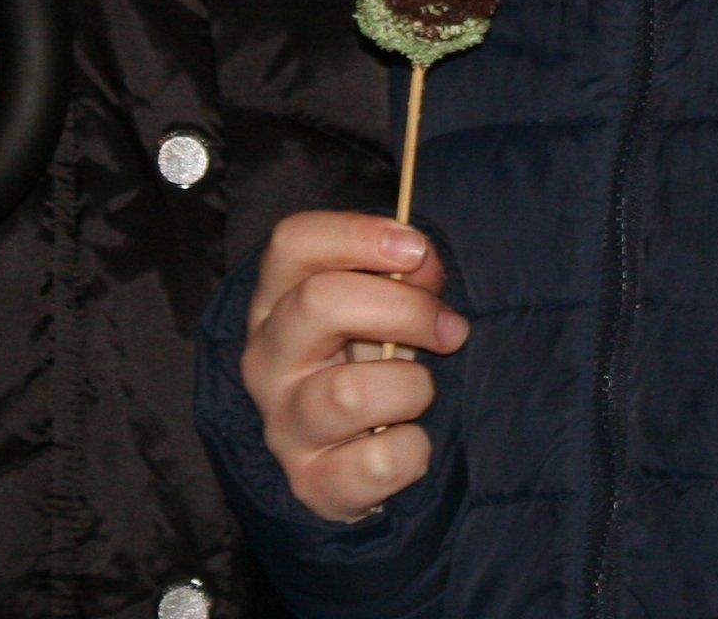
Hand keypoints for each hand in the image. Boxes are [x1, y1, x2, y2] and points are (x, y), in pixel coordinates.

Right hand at [242, 210, 468, 522]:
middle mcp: (268, 359)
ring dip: (411, 386)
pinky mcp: (311, 483)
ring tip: (420, 391)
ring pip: (350, 392)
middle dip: (405, 309)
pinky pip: (377, 462)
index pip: (293, 242)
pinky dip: (413, 450)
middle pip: (319, 303)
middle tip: (449, 329)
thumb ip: (403, 277)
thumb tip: (422, 261)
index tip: (414, 249)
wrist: (349, 468)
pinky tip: (410, 442)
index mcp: (277, 302)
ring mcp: (284, 424)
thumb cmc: (367, 367)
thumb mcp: (380, 313)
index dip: (358, 234)